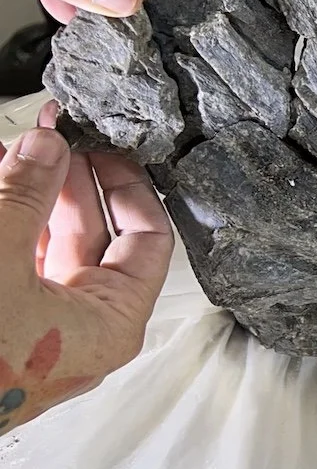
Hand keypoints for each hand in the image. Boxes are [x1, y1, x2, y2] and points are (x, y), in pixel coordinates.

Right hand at [0, 107, 171, 432]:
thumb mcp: (4, 259)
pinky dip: (10, 224)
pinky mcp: (10, 326)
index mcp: (113, 324)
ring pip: (50, 246)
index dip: (129, 185)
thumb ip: (27, 197)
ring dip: (32, 198)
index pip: (149, 240)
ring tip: (14, 153)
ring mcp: (45, 328)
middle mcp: (86, 329)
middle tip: (49, 139)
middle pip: (96, 236)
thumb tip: (47, 148)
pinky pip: (18, 262)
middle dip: (67, 180)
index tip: (104, 148)